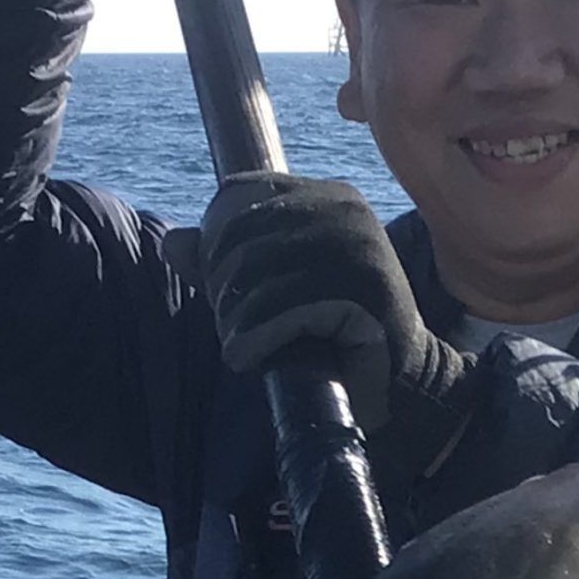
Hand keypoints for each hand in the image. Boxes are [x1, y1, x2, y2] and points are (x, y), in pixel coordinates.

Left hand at [192, 172, 472, 480]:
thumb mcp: (276, 295)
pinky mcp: (366, 290)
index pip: (236, 194)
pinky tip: (251, 360)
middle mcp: (344, 209)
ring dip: (235, 322)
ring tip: (242, 349)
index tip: (221, 291)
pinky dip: (255, 340)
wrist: (405, 383)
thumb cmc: (335, 339)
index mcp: (326, 197)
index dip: (213, 242)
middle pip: (240, 234)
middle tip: (230, 330)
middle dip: (221, 288)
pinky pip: (283, 308)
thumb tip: (173, 244)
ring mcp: (359, 245)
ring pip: (255, 274)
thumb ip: (227, 268)